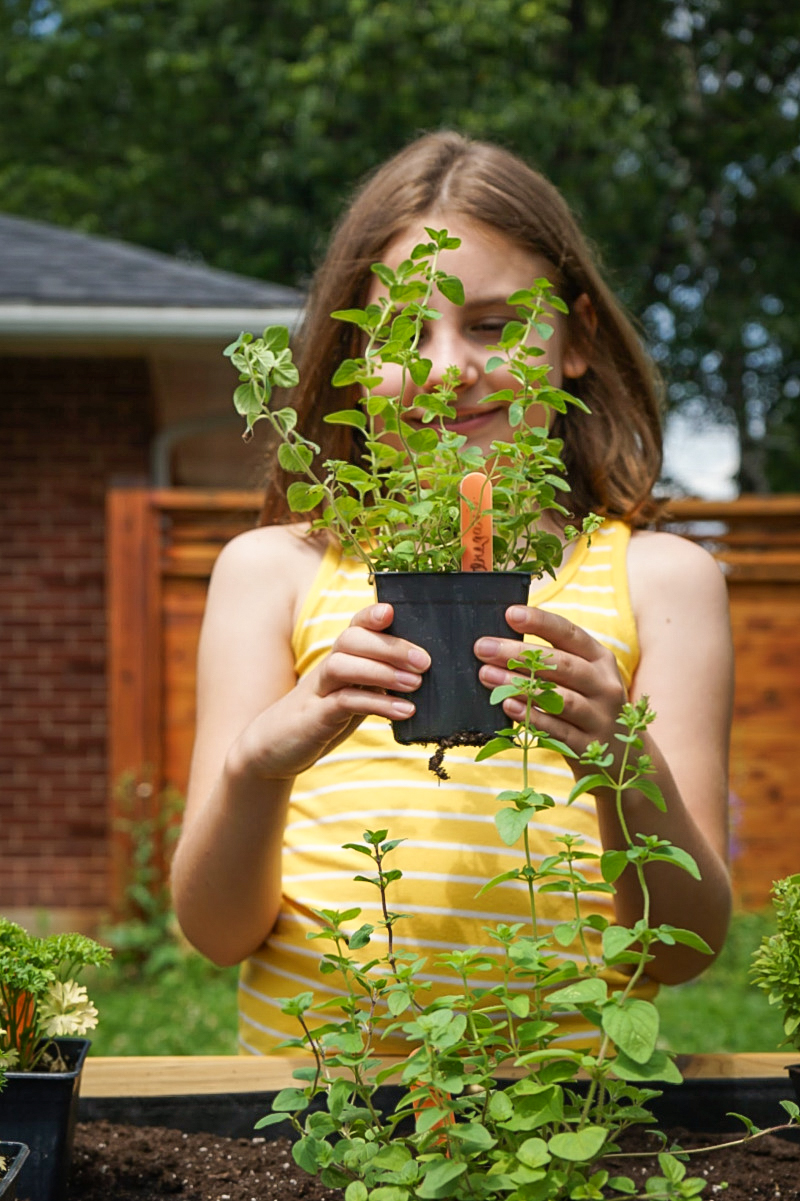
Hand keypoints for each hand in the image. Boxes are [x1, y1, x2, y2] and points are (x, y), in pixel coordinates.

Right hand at [234, 603, 429, 780]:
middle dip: (390, 646)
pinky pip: (345, 701)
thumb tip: (420, 675)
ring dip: (382, 671)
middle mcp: (327, 667)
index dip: (370, 615)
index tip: (393, 612)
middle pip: (352, 640)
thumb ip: (378, 681)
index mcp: (339, 658)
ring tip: (415, 684)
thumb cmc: (323, 717)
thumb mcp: (353, 694)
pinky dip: (376, 703)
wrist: (274, 748)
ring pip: (344, 664)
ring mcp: (318, 690)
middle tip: (424, 662)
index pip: (354, 626)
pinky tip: (403, 711)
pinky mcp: (315, 716)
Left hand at [474, 604, 627, 761]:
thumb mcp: (583, 678)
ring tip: (487, 675)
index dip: (541, 622)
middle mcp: (605, 685)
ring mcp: (600, 717)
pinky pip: (558, 730)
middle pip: (562, 664)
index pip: (570, 634)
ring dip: (520, 685)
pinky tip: (508, 706)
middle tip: (483, 648)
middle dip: (519, 653)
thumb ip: (554, 662)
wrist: (621, 756)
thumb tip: (501, 644)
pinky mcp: (589, 746)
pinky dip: (532, 717)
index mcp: (600, 660)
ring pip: (559, 697)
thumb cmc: (587, 706)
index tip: (511, 613)